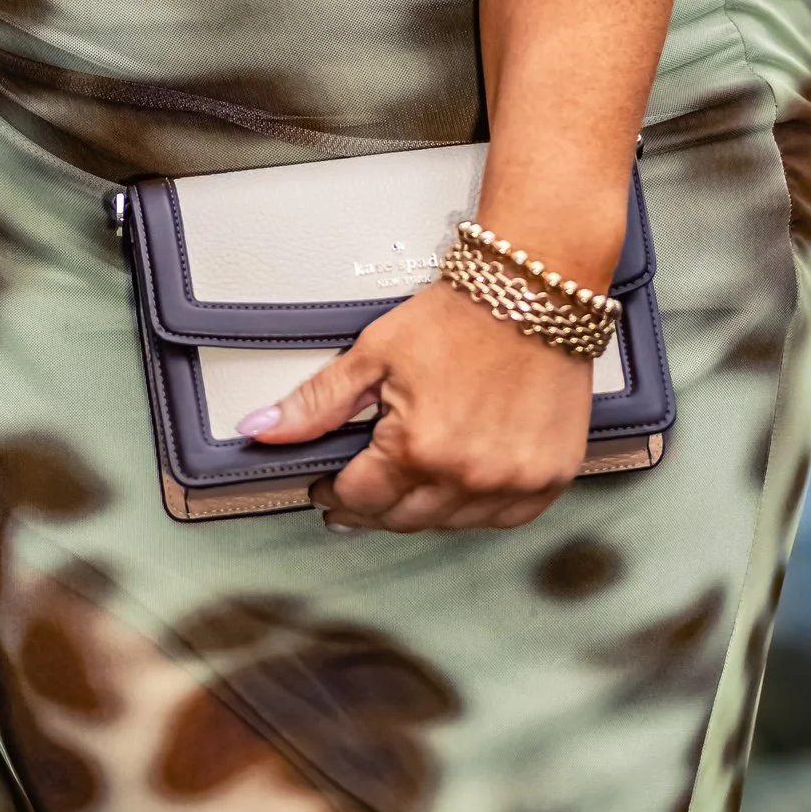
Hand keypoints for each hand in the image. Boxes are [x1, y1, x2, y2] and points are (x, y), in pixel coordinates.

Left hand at [243, 279, 593, 534]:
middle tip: (362, 487)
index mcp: (418, 448)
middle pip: (402, 518)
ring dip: (423, 507)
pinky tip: (460, 482)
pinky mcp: (547, 479)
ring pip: (450, 523)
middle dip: (373, 505)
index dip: (335, 491)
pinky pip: (502, 518)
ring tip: (410, 476)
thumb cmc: (459, 314)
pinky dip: (476, 506)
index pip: (359, 499)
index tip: (329, 483)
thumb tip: (262, 428)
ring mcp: (512, 483)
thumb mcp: (374, 352)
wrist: (533, 288)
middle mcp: (467, 476)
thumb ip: (317, 402)